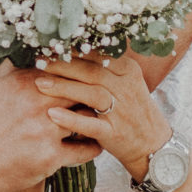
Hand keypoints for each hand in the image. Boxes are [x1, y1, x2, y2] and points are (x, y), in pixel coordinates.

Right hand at [0, 64, 101, 191]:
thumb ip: (12, 67)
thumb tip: (24, 49)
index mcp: (26, 83)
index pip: (67, 70)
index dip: (81, 74)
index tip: (91, 76)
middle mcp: (38, 104)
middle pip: (81, 91)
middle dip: (91, 95)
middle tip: (102, 97)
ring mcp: (46, 131)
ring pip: (86, 118)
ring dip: (93, 120)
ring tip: (100, 119)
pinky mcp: (50, 157)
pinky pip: (84, 150)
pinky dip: (93, 146)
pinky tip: (96, 143)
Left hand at [33, 56, 168, 180]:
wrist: (152, 144)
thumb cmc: (131, 111)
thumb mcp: (125, 83)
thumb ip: (103, 68)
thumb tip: (71, 50)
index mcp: (127, 71)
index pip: (96, 56)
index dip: (72, 51)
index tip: (50, 47)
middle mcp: (126, 88)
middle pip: (91, 72)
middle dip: (62, 66)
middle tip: (39, 62)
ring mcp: (121, 111)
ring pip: (91, 94)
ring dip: (64, 88)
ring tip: (40, 84)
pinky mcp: (114, 133)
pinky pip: (91, 124)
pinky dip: (71, 119)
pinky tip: (52, 114)